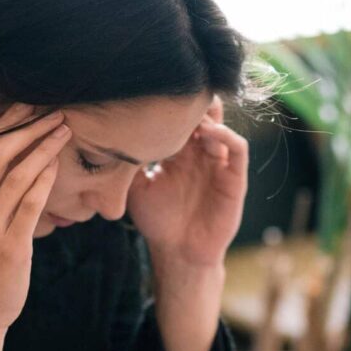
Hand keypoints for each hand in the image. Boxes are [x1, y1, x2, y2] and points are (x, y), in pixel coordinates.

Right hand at [0, 103, 71, 333]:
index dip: (3, 125)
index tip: (26, 105)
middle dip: (25, 128)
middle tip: (50, 110)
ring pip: (16, 176)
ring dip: (42, 148)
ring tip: (62, 131)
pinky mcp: (10, 247)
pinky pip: (29, 205)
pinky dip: (44, 180)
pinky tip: (57, 164)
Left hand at [127, 96, 248, 266]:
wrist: (178, 252)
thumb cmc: (158, 221)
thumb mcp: (136, 188)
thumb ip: (129, 164)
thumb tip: (112, 136)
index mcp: (178, 152)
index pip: (179, 119)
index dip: (171, 108)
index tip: (155, 100)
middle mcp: (200, 154)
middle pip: (203, 115)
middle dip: (192, 104)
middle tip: (178, 97)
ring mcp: (218, 164)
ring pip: (221, 126)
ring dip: (209, 116)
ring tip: (192, 115)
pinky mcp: (234, 178)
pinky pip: (238, 149)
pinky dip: (227, 135)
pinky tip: (210, 132)